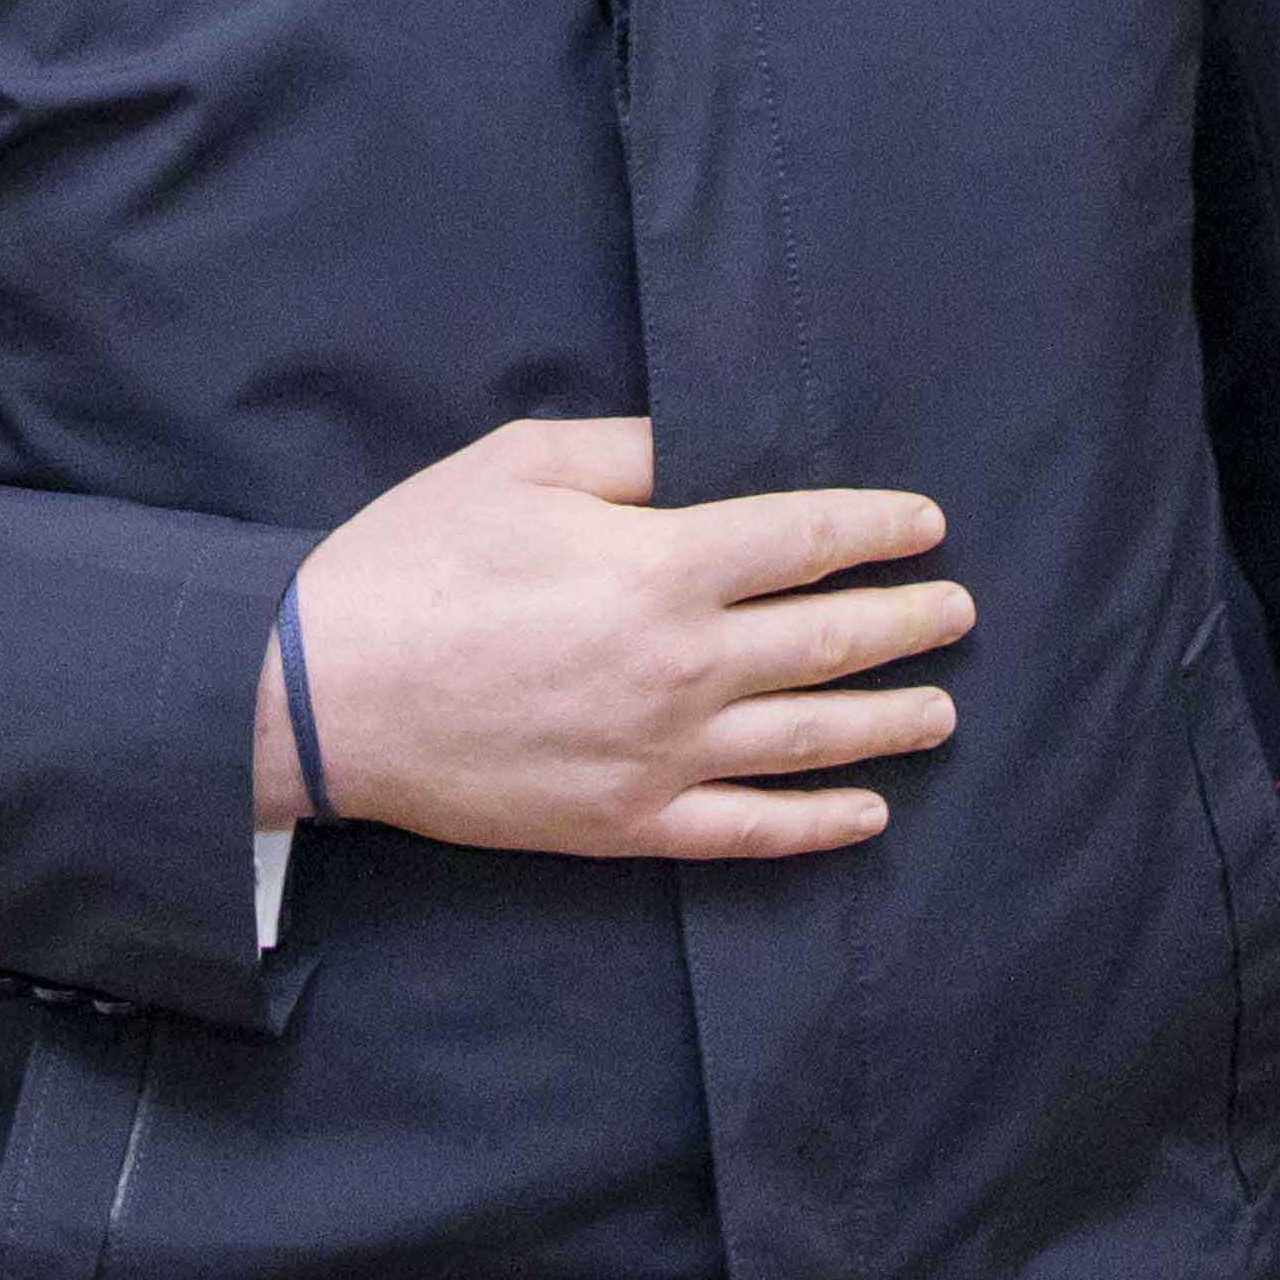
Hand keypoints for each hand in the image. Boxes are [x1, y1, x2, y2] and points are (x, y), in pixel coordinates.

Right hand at [258, 417, 969, 860]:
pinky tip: (868, 814)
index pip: (807, 542)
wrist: (318, 694)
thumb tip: (705, 450)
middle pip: (831, 641)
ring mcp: (660, 754)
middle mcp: (682, 665)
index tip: (929, 527)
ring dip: (889, 721)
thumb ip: (632, 450)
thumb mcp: (522, 463)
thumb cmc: (414, 561)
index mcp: (662, 564)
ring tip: (942, 708)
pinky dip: (817, 825)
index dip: (879, 530)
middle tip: (960, 612)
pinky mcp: (626, 822)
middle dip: (908, 623)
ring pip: (811, 740)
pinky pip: (747, 830)